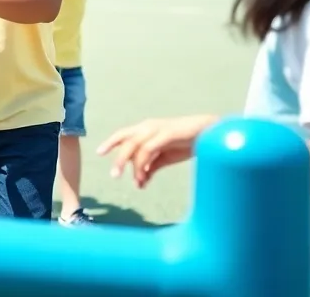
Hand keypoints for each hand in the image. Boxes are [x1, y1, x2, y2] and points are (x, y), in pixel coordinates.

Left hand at [96, 114, 217, 187]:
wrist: (210, 133)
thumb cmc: (187, 142)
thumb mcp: (165, 158)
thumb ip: (151, 168)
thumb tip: (139, 183)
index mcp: (146, 129)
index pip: (124, 135)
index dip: (111, 142)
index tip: (99, 152)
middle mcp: (148, 126)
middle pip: (126, 140)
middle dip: (118, 158)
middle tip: (114, 175)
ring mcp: (157, 129)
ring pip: (135, 145)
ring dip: (131, 164)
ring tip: (135, 181)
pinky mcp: (167, 133)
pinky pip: (149, 149)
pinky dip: (144, 163)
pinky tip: (144, 176)